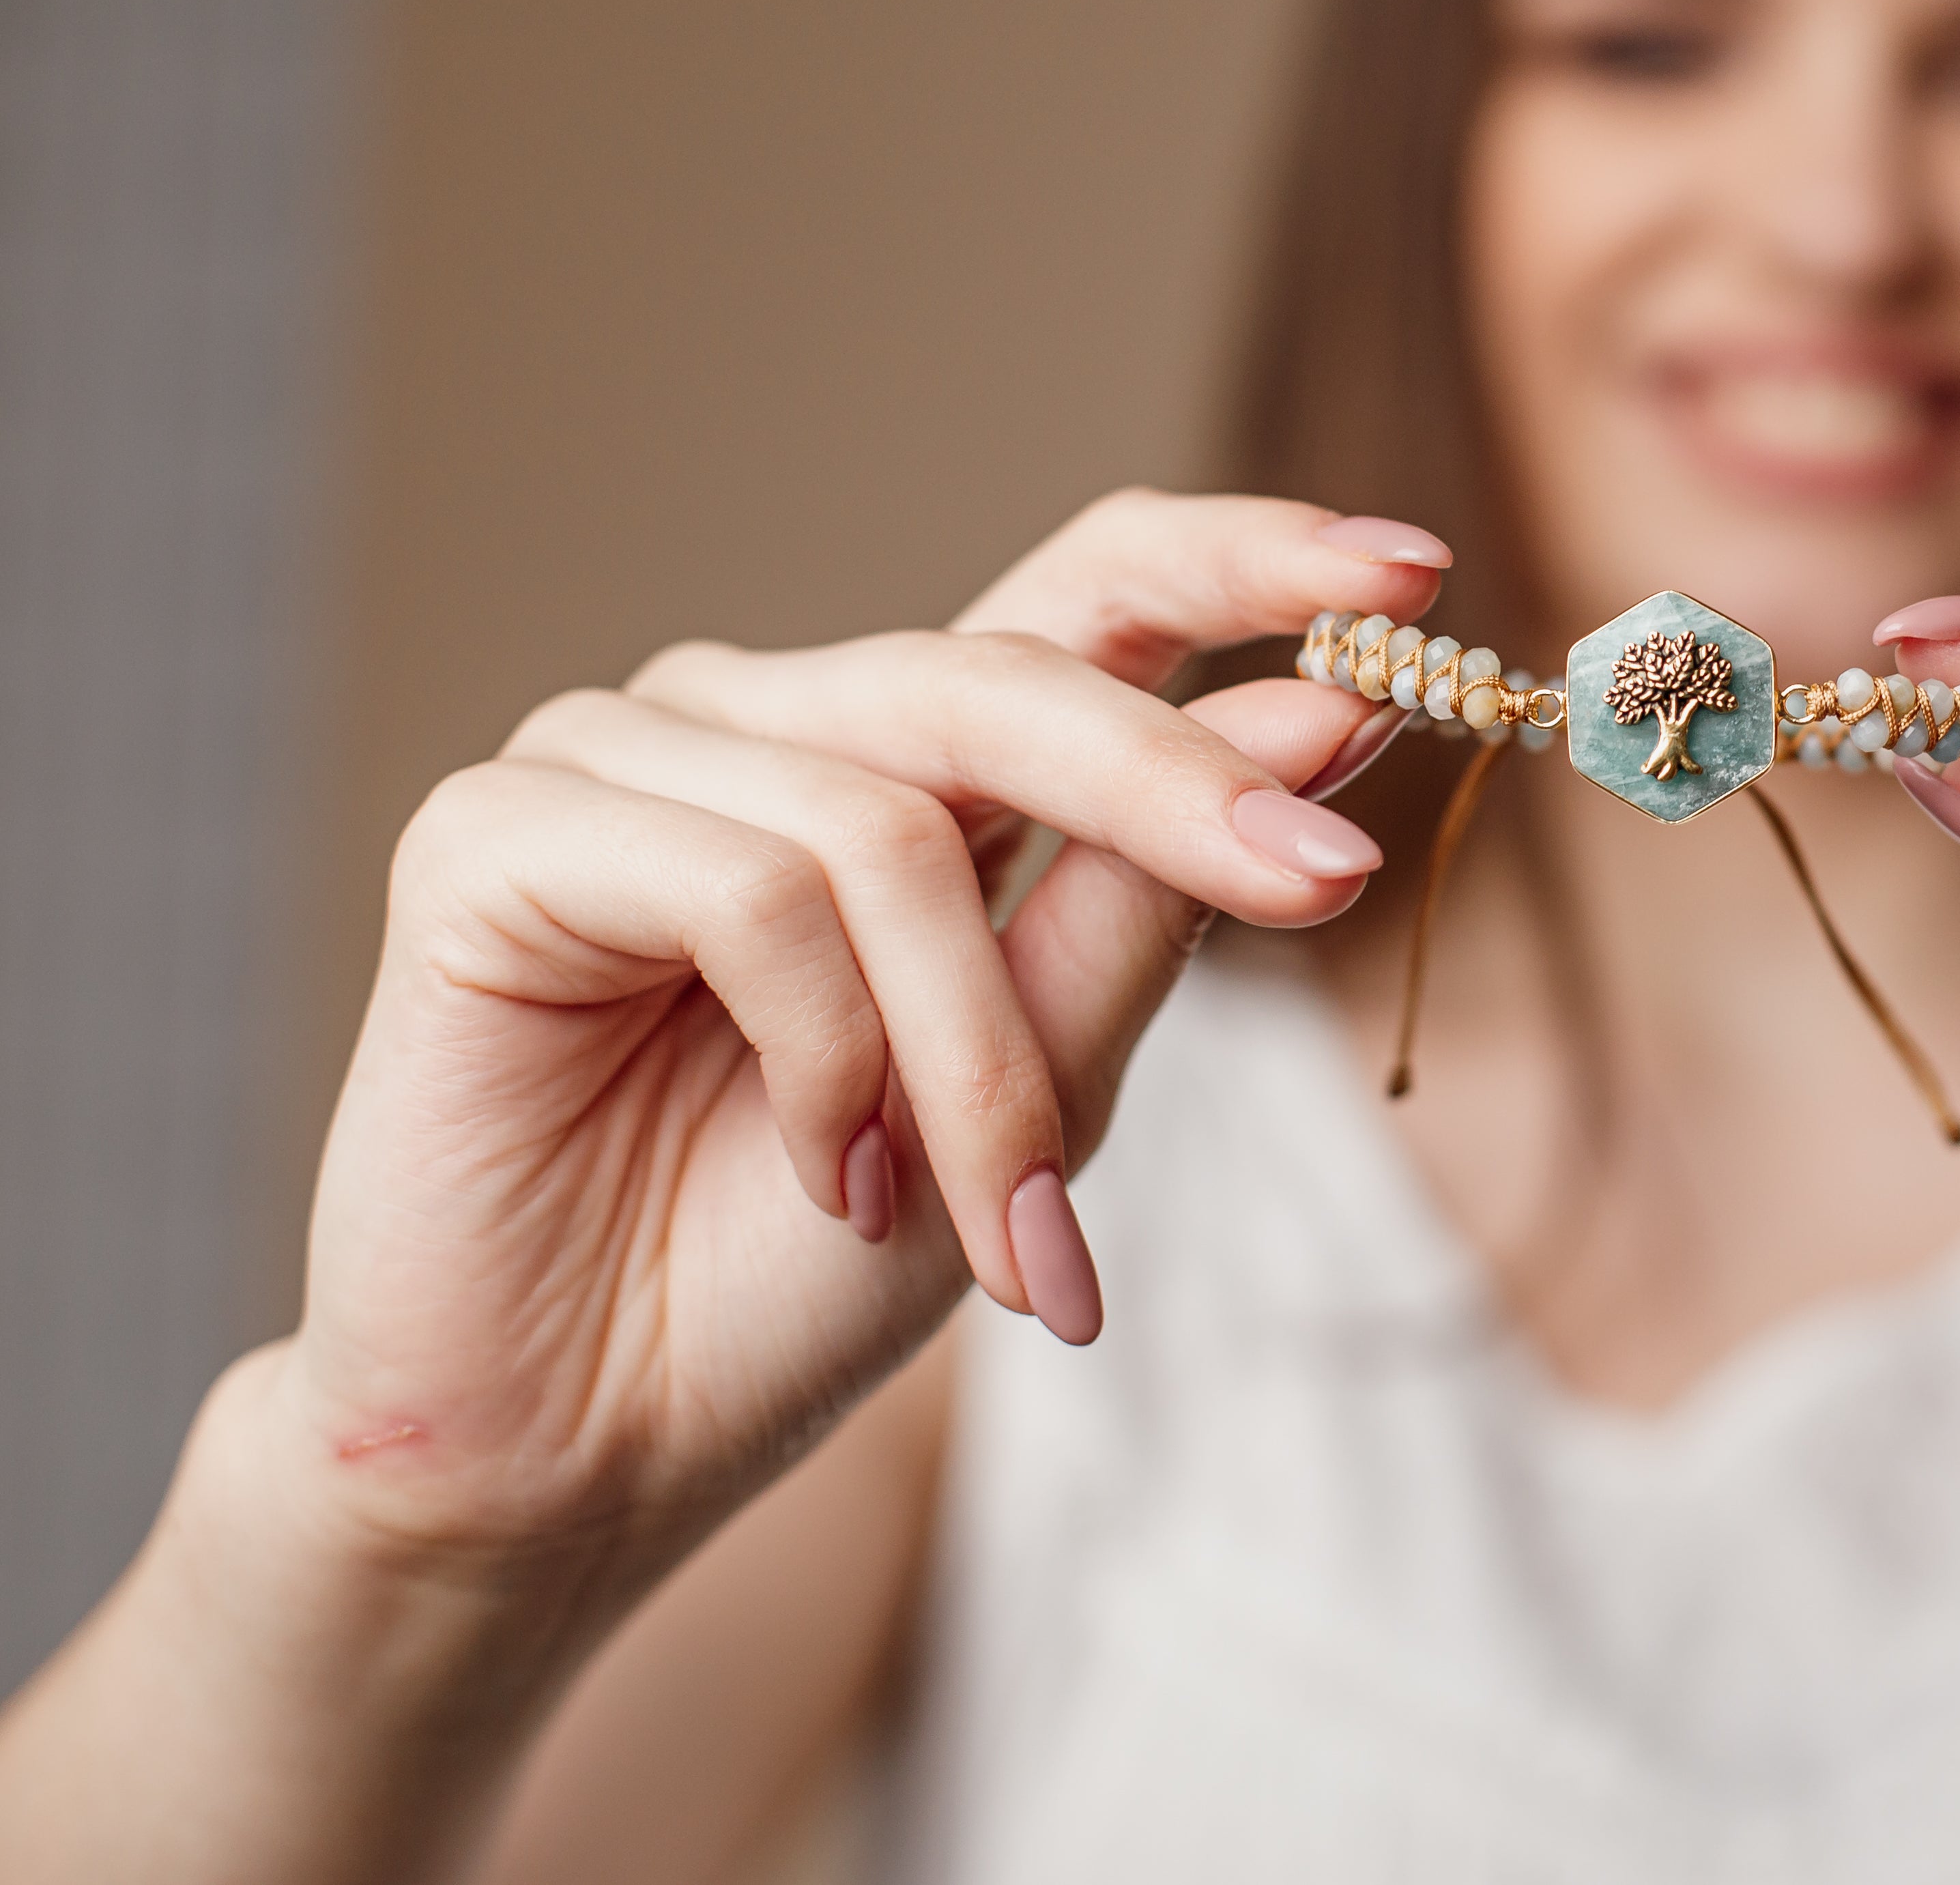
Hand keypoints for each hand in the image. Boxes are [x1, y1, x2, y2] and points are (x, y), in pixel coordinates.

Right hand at [283, 491, 1446, 1577]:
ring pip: (890, 825)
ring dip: (973, 1055)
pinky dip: (823, 1051)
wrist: (599, 1445)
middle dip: (1184, 790)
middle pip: (1011, 674)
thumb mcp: (1044, 1078)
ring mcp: (620, 754)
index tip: (1421, 575)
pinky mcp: (495, 830)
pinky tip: (815, 1170)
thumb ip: (1156, 892)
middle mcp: (768, 720)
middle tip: (1332, 881)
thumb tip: (1333, 718)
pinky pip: (745, 885)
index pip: (1089, 590)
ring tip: (980, 1214)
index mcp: (905, 761)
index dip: (1249, 557)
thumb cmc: (813, 1265)